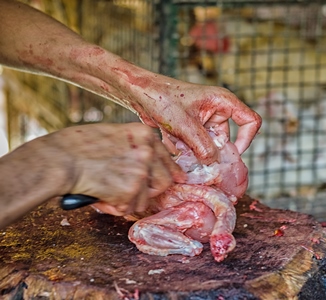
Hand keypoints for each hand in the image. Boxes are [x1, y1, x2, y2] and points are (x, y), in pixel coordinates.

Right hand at [44, 123, 185, 215]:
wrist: (59, 159)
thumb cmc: (77, 146)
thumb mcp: (114, 134)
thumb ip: (134, 146)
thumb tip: (149, 163)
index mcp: (144, 134)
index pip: (167, 157)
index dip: (172, 171)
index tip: (179, 178)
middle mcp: (148, 151)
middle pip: (165, 181)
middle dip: (150, 191)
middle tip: (131, 193)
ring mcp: (141, 171)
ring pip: (145, 199)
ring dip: (128, 201)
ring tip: (106, 192)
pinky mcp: (130, 190)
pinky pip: (129, 208)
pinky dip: (114, 207)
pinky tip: (100, 196)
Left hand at [130, 79, 261, 164]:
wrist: (138, 93)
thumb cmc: (161, 98)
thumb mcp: (183, 124)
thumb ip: (201, 144)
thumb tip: (213, 162)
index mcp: (223, 101)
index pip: (250, 120)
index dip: (247, 139)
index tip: (232, 155)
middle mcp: (217, 110)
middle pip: (227, 138)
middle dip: (212, 151)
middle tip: (199, 162)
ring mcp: (205, 119)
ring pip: (209, 144)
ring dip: (195, 151)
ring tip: (178, 146)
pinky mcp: (193, 127)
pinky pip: (197, 145)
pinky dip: (186, 148)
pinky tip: (169, 141)